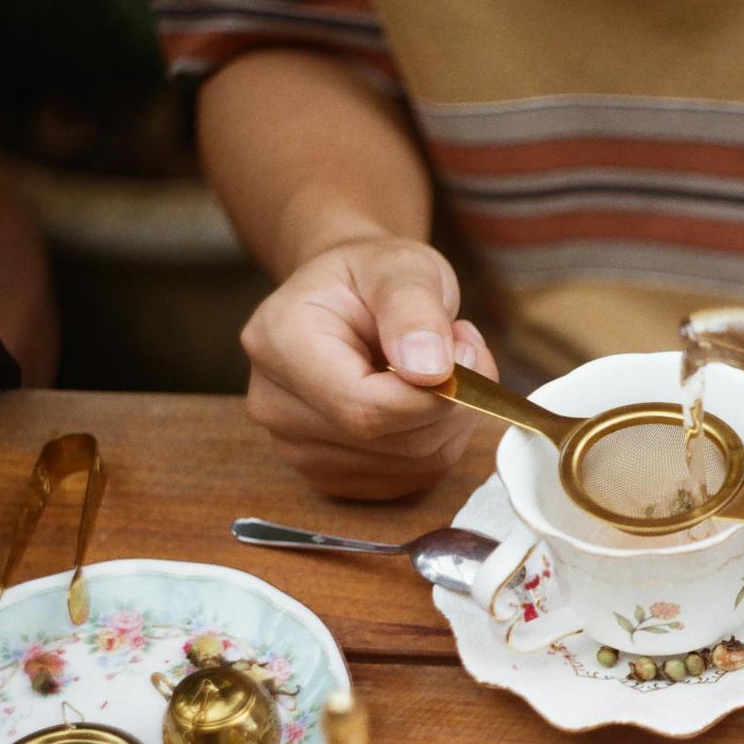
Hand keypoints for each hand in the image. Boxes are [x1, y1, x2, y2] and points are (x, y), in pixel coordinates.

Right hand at [241, 237, 499, 498]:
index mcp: (279, 343)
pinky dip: (442, 439)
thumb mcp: (401, 266)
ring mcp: (298, 448)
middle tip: (465, 348)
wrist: (353, 298)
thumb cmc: (373, 277)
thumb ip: (413, 310)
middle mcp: (275, 404)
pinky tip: (429, 398)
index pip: (362, 406)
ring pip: (411, 463)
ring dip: (452, 418)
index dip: (434, 395)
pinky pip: (412, 476)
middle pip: (389, 440)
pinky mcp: (332, 475)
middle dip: (451, 400)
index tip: (469, 353)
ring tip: (443, 365)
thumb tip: (429, 370)